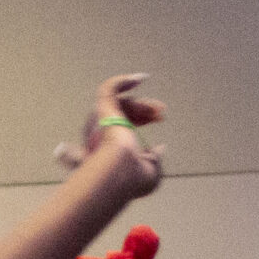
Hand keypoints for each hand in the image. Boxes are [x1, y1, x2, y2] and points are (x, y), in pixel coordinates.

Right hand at [55, 73, 165, 192]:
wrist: (119, 172)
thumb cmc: (132, 180)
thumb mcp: (150, 173)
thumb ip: (154, 160)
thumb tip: (160, 147)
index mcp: (104, 153)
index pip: (115, 132)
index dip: (138, 122)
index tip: (159, 118)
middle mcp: (97, 137)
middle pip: (120, 116)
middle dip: (143, 113)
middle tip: (161, 115)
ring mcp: (98, 123)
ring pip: (120, 105)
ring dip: (142, 104)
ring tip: (159, 110)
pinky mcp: (101, 109)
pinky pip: (109, 89)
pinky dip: (123, 81)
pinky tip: (142, 79)